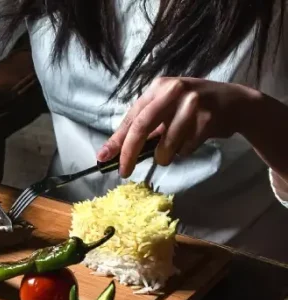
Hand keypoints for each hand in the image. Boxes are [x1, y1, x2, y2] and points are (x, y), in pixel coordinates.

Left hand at [98, 77, 249, 176]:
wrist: (236, 103)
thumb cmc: (193, 109)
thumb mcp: (167, 109)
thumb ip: (144, 127)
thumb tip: (114, 152)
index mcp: (158, 88)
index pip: (132, 118)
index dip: (116, 140)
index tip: (103, 158)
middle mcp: (173, 91)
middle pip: (142, 127)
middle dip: (130, 153)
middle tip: (124, 171)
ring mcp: (192, 103)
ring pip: (165, 144)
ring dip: (164, 156)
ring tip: (171, 151)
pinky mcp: (208, 118)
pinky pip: (186, 148)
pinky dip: (185, 151)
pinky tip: (194, 140)